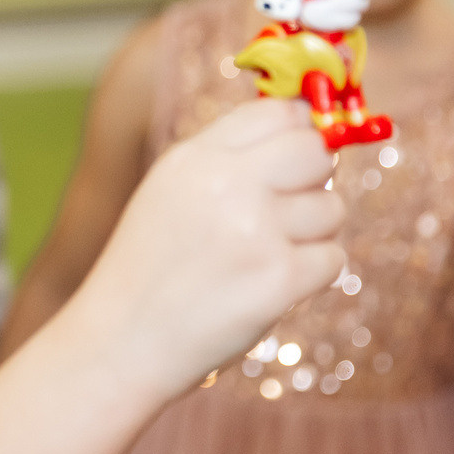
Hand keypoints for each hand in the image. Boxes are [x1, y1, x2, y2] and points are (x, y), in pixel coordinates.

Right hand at [69, 98, 345, 393]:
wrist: (120, 342)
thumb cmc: (148, 270)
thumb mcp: (169, 191)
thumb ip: (228, 159)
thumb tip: (308, 134)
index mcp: (196, 156)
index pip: (279, 111)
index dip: (302, 131)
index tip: (299, 158)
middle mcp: (227, 183)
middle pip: (316, 151)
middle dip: (315, 179)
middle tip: (290, 210)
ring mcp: (256, 230)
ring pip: (332, 208)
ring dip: (313, 234)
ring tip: (266, 257)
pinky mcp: (279, 279)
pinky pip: (332, 259)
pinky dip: (311, 276)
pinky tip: (269, 286)